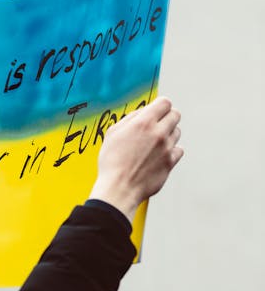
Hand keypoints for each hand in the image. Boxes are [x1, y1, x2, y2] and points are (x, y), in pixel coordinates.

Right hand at [89, 96, 182, 221]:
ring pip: (177, 132)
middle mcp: (159, 133)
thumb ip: (130, 118)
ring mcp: (166, 148)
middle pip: (175, 115)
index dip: (160, 106)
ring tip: (154, 143)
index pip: (165, 102)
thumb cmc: (112, 162)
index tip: (156, 111)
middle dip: (166, 117)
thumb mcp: (113, 133)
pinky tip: (160, 155)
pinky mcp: (170, 162)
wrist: (119, 188)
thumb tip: (143, 113)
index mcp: (144, 122)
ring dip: (168, 134)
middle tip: (157, 126)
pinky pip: (179, 150)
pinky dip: (171, 151)